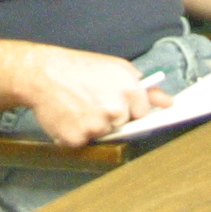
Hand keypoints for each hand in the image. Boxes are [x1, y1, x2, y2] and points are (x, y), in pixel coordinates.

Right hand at [12, 45, 169, 147]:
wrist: (40, 73)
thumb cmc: (78, 69)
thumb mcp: (115, 68)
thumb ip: (145, 89)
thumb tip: (170, 103)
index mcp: (130, 89)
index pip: (142, 112)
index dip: (129, 107)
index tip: (114, 99)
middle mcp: (116, 108)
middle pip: (123, 125)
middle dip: (111, 117)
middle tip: (92, 100)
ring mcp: (97, 125)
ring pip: (104, 135)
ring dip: (92, 127)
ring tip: (78, 106)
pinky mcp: (78, 138)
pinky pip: (83, 143)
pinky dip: (75, 134)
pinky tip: (68, 116)